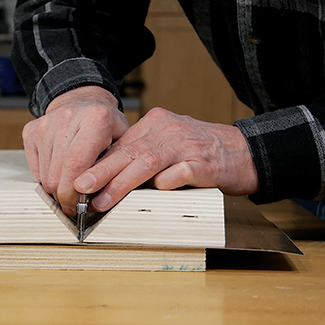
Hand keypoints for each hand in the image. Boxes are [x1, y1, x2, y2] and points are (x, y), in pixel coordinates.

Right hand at [22, 86, 128, 215]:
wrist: (83, 102)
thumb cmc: (106, 126)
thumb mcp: (122, 143)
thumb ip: (114, 168)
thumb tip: (102, 199)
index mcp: (96, 119)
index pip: (77, 164)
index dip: (74, 193)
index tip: (78, 208)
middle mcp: (68, 117)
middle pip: (58, 174)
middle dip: (64, 197)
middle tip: (73, 206)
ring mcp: (46, 123)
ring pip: (45, 175)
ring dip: (56, 189)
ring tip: (69, 188)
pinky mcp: (32, 130)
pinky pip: (35, 168)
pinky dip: (46, 178)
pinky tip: (59, 172)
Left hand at [74, 107, 258, 210]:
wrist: (245, 151)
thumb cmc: (200, 152)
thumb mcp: (167, 145)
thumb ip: (141, 156)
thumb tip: (105, 179)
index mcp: (156, 124)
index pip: (120, 144)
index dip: (98, 164)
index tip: (78, 180)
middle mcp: (169, 130)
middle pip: (129, 151)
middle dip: (101, 171)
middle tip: (79, 187)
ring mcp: (187, 145)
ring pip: (148, 161)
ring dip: (122, 182)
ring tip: (102, 200)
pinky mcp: (205, 162)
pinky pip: (181, 172)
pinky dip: (166, 182)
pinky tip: (154, 193)